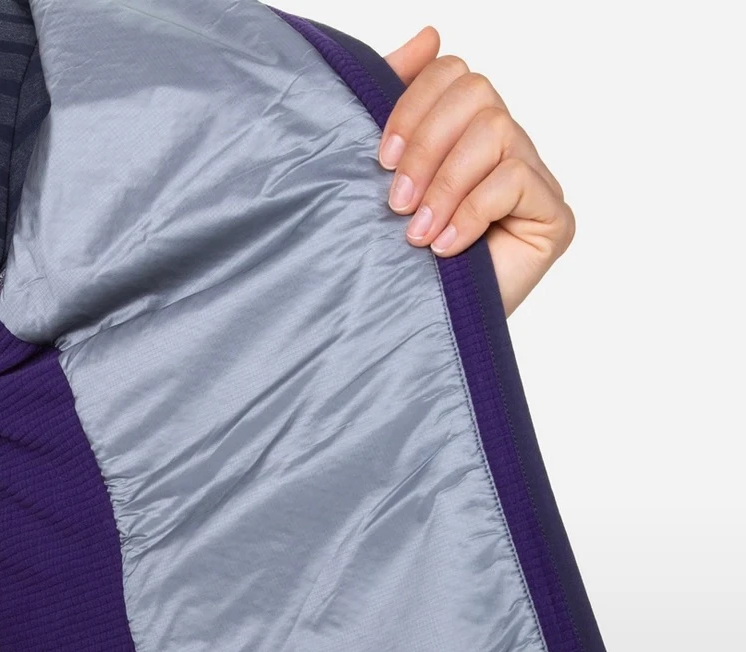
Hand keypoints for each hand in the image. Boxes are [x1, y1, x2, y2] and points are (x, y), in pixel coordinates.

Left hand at [380, 27, 574, 316]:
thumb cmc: (398, 263)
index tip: (379, 159)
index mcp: (467, 132)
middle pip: (477, 94)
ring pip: (496, 133)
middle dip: (426, 146)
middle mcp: (507, 147)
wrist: (415, 333)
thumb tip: (429, 35)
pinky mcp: (554, 217)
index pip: (454, 76)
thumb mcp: (387, 178)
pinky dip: (470, 213)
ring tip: (417, 232)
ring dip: (446, 185)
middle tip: (396, 201)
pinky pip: (514, 181)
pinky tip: (447, 248)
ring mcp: (535, 180)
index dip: (413, 106)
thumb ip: (400, 106)